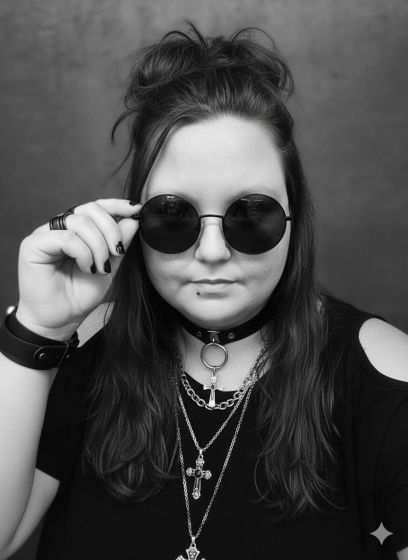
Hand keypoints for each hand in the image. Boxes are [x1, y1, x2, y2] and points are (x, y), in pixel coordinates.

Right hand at [15, 199, 140, 339]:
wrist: (61, 319)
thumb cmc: (80, 295)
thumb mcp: (110, 266)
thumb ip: (119, 243)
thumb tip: (133, 218)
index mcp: (76, 230)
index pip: (96, 207)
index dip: (116, 205)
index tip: (136, 210)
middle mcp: (60, 228)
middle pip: (90, 209)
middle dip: (111, 229)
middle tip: (118, 251)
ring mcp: (45, 234)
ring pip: (80, 221)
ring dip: (98, 246)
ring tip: (100, 268)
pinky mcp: (33, 245)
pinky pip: (67, 237)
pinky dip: (83, 252)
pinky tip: (87, 268)